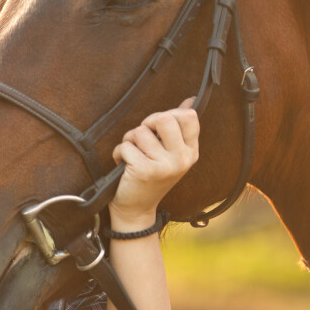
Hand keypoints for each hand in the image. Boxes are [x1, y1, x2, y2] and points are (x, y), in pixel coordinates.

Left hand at [109, 99, 199, 229]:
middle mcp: (182, 158)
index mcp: (190, 151)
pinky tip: (124, 165)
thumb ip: (178, 128)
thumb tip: (189, 100)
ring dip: (129, 140)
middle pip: (164, 117)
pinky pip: (125, 146)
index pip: (189, 116)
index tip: (158, 127)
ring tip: (133, 155)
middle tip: (142, 139)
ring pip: (139, 131)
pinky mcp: (144, 170)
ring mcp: (164, 165)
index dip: (169, 114)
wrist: (137, 209)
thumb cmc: (150, 177)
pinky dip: (119, 153)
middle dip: (146, 123)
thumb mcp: (170, 153)